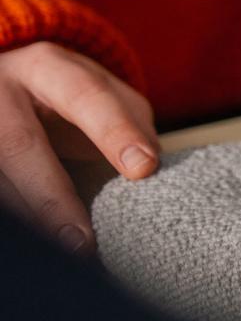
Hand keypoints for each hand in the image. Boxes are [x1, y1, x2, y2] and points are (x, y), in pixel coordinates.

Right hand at [0, 42, 159, 251]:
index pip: (86, 96)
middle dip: (50, 198)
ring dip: (27, 216)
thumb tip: (147, 169)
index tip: (143, 169)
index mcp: (47, 68)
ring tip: (60, 252)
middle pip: (18, 144)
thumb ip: (130, 125)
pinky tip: (37, 241)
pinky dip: (15, 216)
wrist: (7, 85)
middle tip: (82, 243)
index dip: (114, 132)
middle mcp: (0, 91)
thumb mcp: (104, 94)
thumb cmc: (67, 96)